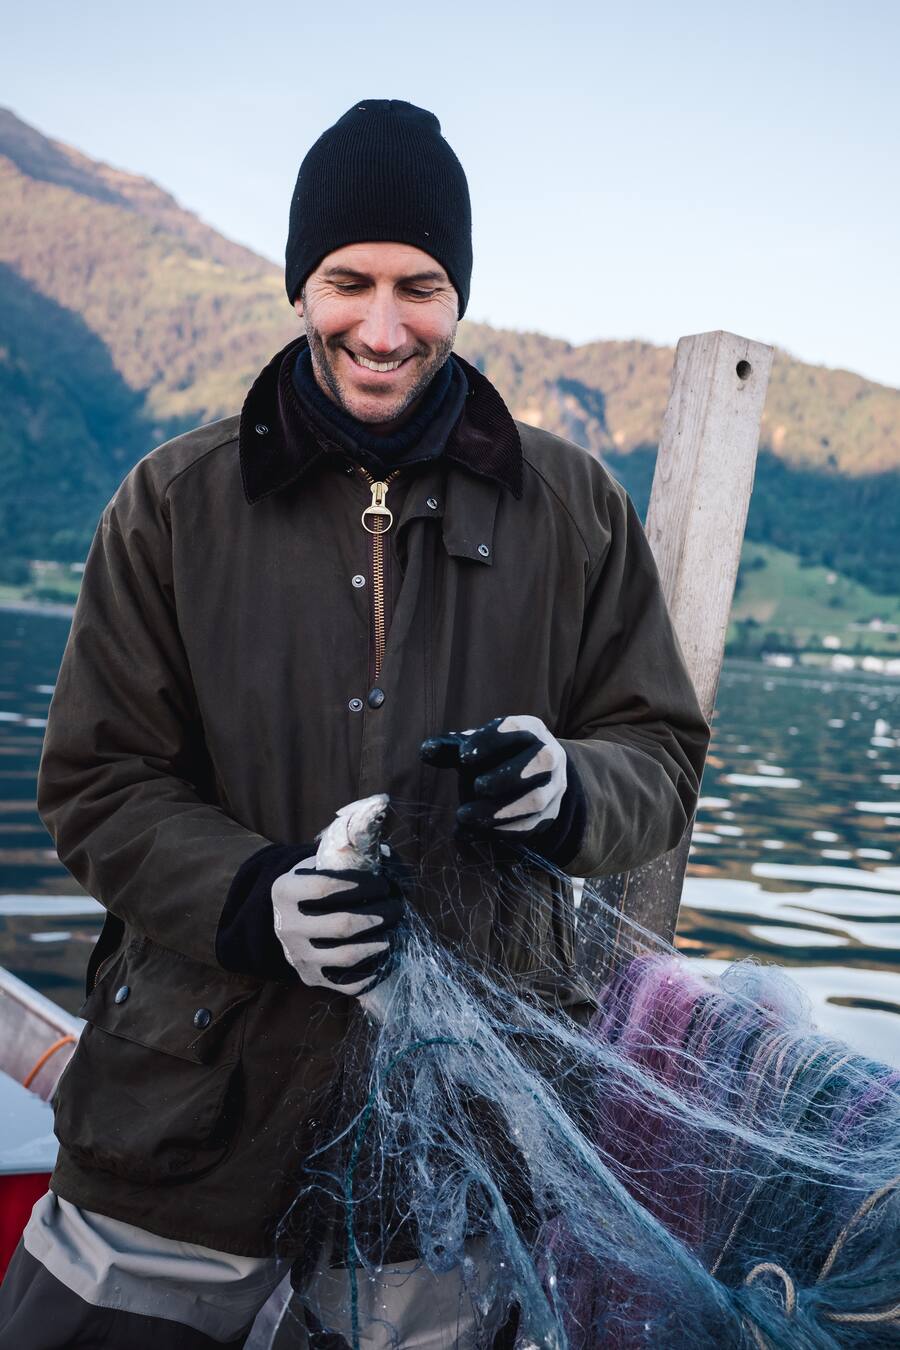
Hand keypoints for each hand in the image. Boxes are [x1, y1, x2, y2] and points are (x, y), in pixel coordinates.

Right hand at [270, 862, 404, 995]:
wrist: (289, 916)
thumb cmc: (316, 883)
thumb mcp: (322, 863)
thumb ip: (352, 856)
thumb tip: (387, 856)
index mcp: (284, 891)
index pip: (324, 888)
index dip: (360, 886)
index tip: (383, 884)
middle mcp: (287, 926)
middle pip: (341, 925)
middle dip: (378, 916)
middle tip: (397, 907)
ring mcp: (297, 955)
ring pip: (346, 956)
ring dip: (380, 943)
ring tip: (395, 931)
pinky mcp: (310, 977)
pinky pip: (347, 983)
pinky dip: (372, 972)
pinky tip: (386, 956)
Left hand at [421, 714, 567, 835]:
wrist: (529, 779)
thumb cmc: (496, 757)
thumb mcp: (476, 747)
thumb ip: (451, 748)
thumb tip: (426, 750)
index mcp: (531, 730)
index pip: (518, 728)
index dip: (492, 741)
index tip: (463, 757)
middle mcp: (550, 755)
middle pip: (541, 761)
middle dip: (507, 776)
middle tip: (475, 786)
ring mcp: (554, 787)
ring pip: (536, 800)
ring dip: (499, 811)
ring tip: (463, 816)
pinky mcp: (549, 814)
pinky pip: (530, 826)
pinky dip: (500, 831)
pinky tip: (472, 833)